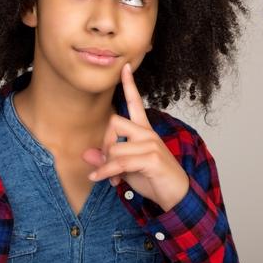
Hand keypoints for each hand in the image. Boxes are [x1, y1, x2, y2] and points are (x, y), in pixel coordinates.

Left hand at [81, 62, 189, 211]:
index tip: (124, 67)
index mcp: (144, 131)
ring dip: (106, 165)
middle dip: (104, 143)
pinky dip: (106, 172)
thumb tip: (86, 154)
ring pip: (115, 146)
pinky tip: (100, 179)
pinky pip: (119, 162)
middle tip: (105, 162)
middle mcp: (148, 133)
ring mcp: (151, 145)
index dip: (129, 84)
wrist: (177, 195)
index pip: (135, 102)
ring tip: (110, 177)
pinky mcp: (151, 159)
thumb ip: (107, 160)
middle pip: (114, 122)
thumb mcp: (126, 169)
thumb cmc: (153, 179)